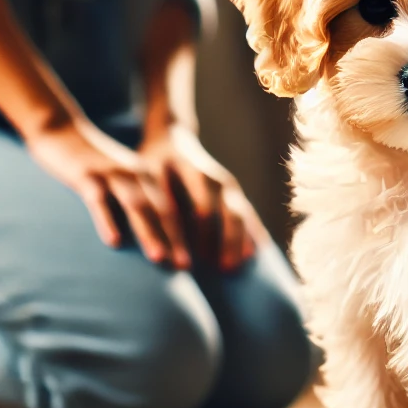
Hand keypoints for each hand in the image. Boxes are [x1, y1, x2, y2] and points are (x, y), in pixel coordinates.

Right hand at [22, 118, 188, 268]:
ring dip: (148, 232)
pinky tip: (113, 242)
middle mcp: (135, 174)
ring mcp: (111, 174)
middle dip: (175, 238)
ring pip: (135, 205)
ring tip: (159, 258)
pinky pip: (98, 200)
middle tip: (186, 266)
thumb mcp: (119, 181)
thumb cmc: (92, 166)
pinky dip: (107, 220)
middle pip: (160, 209)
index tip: (192, 263)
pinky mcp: (86, 176)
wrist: (60, 130)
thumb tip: (152, 240)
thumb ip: (135, 204)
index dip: (184, 236)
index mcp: (146, 177)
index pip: (171, 210)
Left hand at [138, 125, 263, 272]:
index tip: (200, 258)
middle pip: (231, 211)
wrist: (172, 138)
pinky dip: (253, 231)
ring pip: (242, 214)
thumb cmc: (155, 160)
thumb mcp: (149, 173)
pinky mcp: (233, 194)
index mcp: (196, 171)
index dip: (204, 232)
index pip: (204, 204)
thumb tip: (156, 231)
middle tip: (226, 269)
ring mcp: (229, 186)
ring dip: (242, 240)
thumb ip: (156, 197)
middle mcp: (218, 179)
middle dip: (229, 240)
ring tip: (240, 266)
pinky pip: (248, 214)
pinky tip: (258, 251)